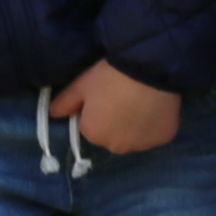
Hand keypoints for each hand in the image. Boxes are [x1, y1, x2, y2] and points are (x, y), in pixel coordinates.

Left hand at [48, 61, 180, 154]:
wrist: (149, 68)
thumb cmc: (111, 76)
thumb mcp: (82, 84)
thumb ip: (64, 102)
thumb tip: (52, 114)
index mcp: (93, 134)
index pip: (91, 126)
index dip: (97, 110)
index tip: (105, 94)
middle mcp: (116, 147)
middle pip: (112, 135)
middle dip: (116, 121)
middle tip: (124, 97)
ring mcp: (142, 145)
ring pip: (134, 137)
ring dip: (136, 126)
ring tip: (142, 101)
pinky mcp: (163, 139)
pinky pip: (155, 134)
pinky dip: (155, 124)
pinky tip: (156, 106)